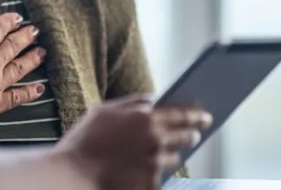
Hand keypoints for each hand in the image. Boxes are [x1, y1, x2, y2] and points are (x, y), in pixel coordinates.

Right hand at [0, 4, 45, 136]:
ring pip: (19, 68)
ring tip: (42, 53)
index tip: (18, 17)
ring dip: (31, 60)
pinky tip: (40, 89)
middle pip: (13, 47)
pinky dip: (30, 93)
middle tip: (36, 31)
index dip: (8, 22)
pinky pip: (17, 96)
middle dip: (25, 37)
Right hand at [56, 95, 212, 189]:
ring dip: (168, 154)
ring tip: (156, 154)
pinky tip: (139, 169)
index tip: (206, 117)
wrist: (74, 173)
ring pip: (174, 158)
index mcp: (146, 117)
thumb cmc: (85, 139)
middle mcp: (156, 140)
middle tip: (193, 135)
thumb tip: (153, 100)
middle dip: (191, 135)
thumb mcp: (104, 110)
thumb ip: (132, 102)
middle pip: (186, 137)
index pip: (183, 114)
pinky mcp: (151, 183)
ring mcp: (155, 163)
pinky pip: (160, 175)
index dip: (197, 115)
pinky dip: (153, 172)